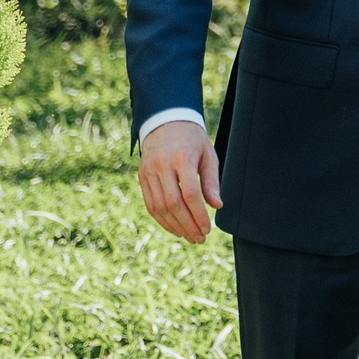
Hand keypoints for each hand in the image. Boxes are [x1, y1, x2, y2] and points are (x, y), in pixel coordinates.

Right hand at [138, 121, 221, 241]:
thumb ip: (211, 181)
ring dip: (175, 226)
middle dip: (188, 225)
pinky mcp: (142, 177)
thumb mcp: (207, 154)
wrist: (165, 121)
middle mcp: (162, 165)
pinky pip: (150, 204)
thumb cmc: (192, 139)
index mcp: (181, 158)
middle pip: (174, 204)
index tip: (208, 228)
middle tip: (200, 238)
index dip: (199, 215)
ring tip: (189, 236)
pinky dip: (163, 220)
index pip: (190, 194)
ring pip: (159, 207)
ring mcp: (149, 172)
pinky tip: (175, 228)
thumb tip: (217, 205)